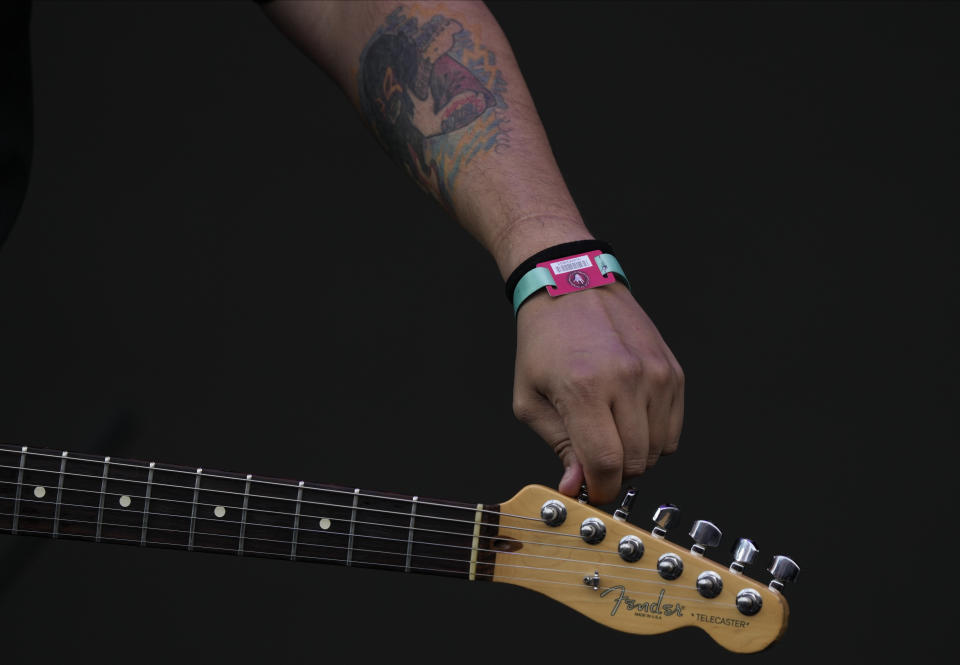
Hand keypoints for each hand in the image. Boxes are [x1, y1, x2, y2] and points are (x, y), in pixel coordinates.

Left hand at [512, 282, 683, 504]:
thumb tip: (577, 486)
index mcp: (585, 388)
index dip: (599, 490)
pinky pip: (673, 429)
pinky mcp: (673, 371)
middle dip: (614, 474)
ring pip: (659, 450)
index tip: (590, 492)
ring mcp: (656, 374)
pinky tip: (628, 418)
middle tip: (594, 461)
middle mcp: (627, 379)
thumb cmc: (544, 342)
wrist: (573, 287)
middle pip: (637, 462)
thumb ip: (558, 446)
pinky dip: (653, 436)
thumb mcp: (531, 399)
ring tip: (610, 433)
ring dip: (635, 456)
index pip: (606, 464)